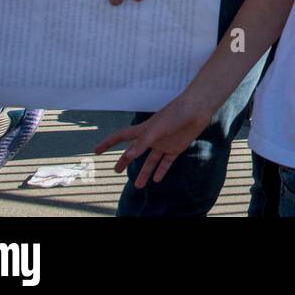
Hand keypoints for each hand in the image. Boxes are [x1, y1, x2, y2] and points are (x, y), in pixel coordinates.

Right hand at [93, 94, 210, 188]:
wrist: (198, 108)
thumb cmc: (176, 113)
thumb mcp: (157, 128)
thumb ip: (143, 142)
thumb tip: (128, 156)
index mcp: (144, 130)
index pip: (121, 137)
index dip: (108, 143)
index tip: (96, 150)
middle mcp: (152, 138)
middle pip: (134, 151)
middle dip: (125, 160)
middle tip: (116, 171)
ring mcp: (164, 143)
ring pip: (151, 161)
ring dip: (144, 172)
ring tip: (138, 186)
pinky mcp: (176, 147)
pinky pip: (166, 162)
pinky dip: (161, 170)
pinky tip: (156, 180)